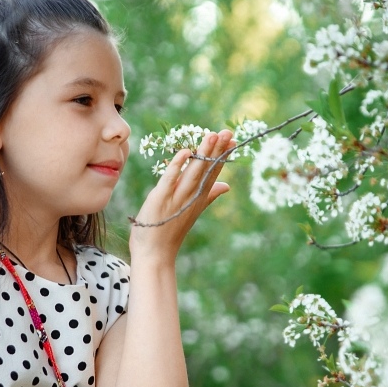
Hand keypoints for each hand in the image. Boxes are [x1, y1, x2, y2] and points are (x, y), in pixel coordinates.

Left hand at [129, 129, 233, 262]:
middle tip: (227, 132)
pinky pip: (170, 179)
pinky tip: (185, 152)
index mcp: (199, 198)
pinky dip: (178, 165)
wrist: (155, 254)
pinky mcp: (160, 198)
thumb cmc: (170, 232)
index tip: (232, 140)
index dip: (222, 156)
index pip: (213, 172)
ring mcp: (177, 198)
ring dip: (203, 153)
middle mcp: (191, 196)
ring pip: (193, 172)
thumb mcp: (193, 212)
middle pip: (207, 169)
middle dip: (217, 150)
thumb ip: (209, 196)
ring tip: (212, 135)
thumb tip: (227, 186)